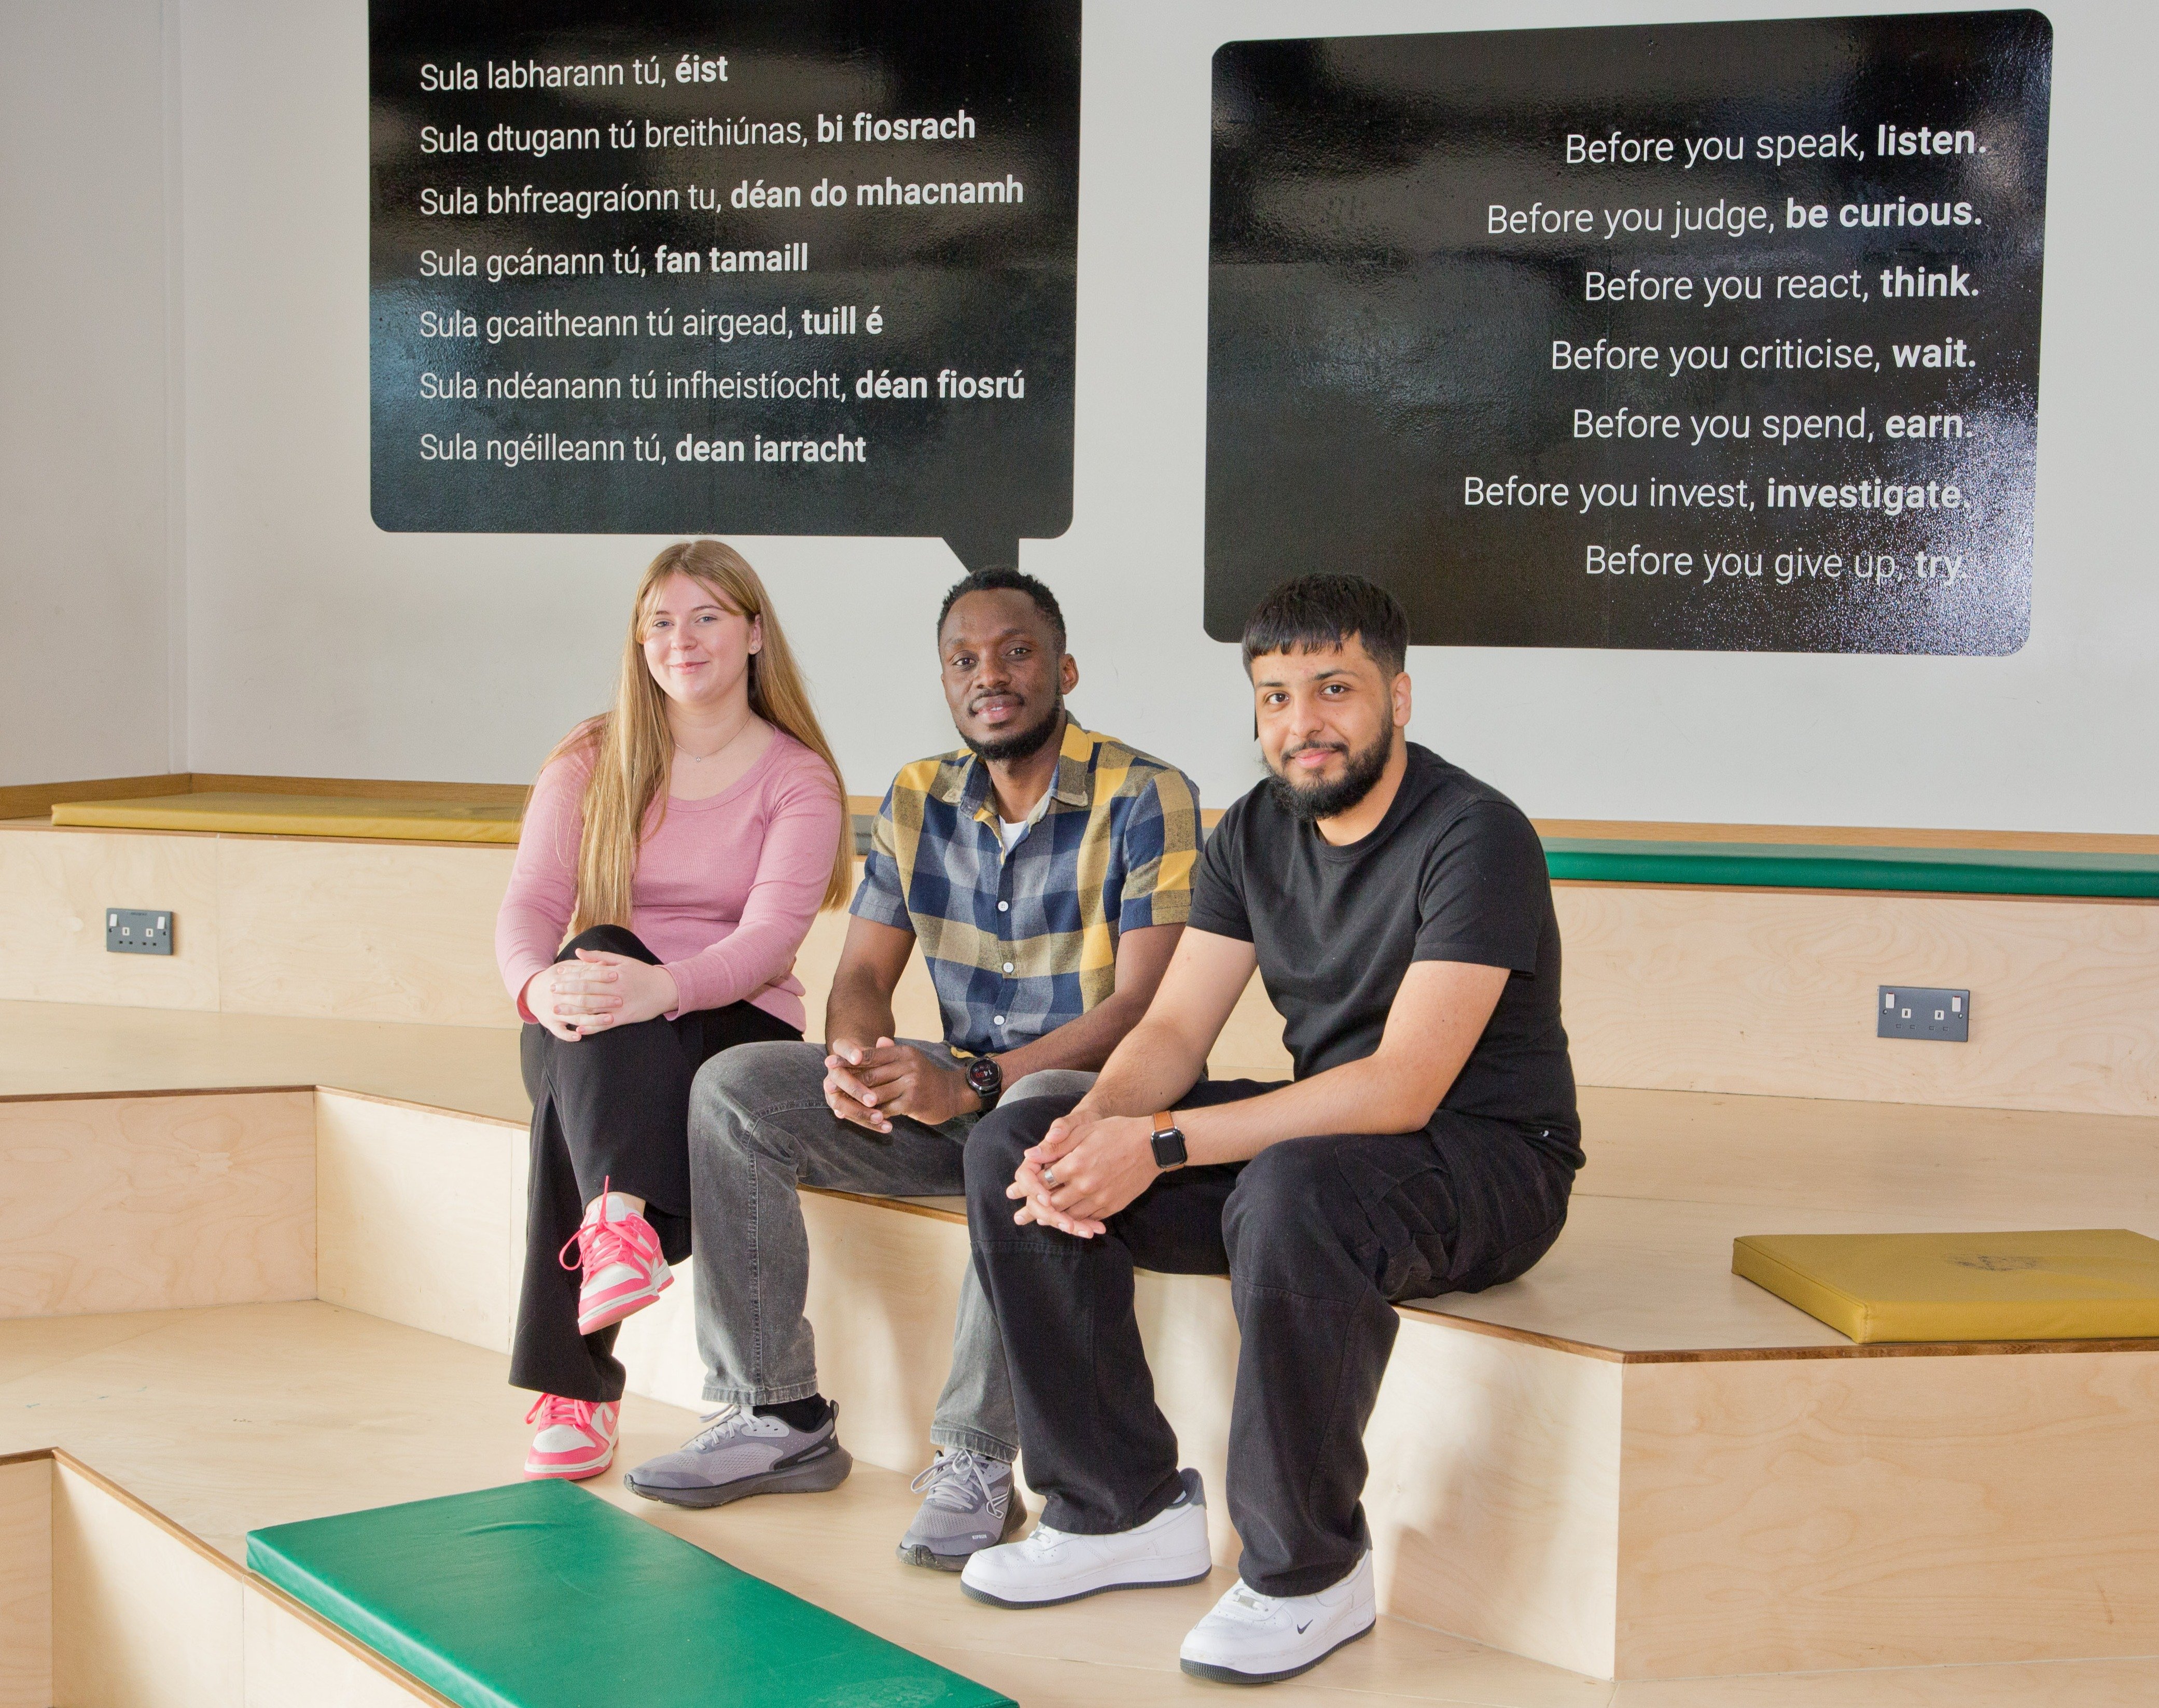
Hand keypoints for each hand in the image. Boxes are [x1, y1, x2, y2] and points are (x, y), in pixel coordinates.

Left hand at [524, 951, 678, 1041]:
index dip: (570, 975)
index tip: (556, 976)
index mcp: (613, 974)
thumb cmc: (642, 973)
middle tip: (551, 992)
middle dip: (566, 991)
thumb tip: (579, 952)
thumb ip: (600, 957)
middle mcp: (614, 989)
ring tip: (558, 1011)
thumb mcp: (623, 960)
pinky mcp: (625, 1018)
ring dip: (573, 1010)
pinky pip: (606, 1024)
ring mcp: (620, 1004)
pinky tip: (579, 1029)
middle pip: (586, 990)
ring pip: (593, 1008)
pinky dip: (592, 1027)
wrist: (666, 989)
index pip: (587, 974)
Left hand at [823, 1038, 978, 1132]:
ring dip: (856, 1102)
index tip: (829, 1062)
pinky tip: (860, 1117)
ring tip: (839, 1104)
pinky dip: (872, 1115)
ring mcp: (910, 1083)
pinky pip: (886, 1110)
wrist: (952, 1093)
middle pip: (869, 1074)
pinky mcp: (913, 1102)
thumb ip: (890, 1052)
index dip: (848, 1059)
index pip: (870, 1054)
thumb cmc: (925, 1077)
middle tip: (828, 1086)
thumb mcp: (909, 1060)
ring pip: (875, 1094)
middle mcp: (907, 1065)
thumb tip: (872, 1042)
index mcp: (903, 1053)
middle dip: (847, 1082)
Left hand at [1007, 1107, 1157, 1237]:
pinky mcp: (1112, 1206)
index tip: (1013, 1193)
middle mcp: (1085, 1185)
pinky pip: (1089, 1219)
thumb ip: (1057, 1144)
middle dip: (1032, 1210)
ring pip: (1069, 1215)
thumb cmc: (1117, 1132)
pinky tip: (1067, 1222)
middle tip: (1018, 1218)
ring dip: (1052, 1219)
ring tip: (1039, 1222)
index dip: (1026, 1187)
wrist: (1152, 1145)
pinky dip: (1075, 1222)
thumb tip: (1030, 1155)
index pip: (1043, 1181)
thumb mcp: (1085, 1130)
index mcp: (1075, 1164)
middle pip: (1052, 1203)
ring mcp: (1100, 1198)